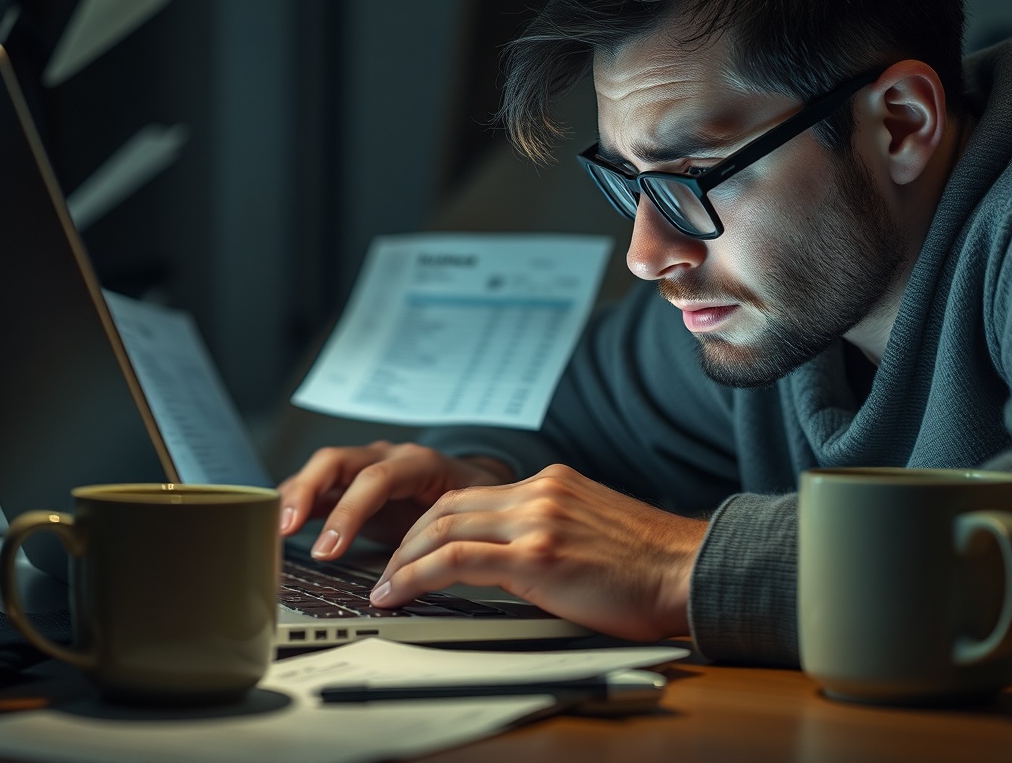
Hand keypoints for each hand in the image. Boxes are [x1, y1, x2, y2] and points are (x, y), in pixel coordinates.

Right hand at [278, 441, 512, 559]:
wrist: (476, 482)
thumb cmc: (474, 498)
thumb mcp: (472, 511)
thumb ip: (452, 531)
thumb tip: (437, 566)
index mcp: (418, 462)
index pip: (376, 477)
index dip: (349, 512)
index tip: (329, 550)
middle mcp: (385, 457)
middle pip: (335, 462)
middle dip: (306, 494)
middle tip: (284, 531)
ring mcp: (364, 467)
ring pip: (319, 472)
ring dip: (292, 498)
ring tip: (270, 531)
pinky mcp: (350, 485)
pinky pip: (315, 489)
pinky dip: (293, 505)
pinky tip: (275, 528)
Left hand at [369, 464, 706, 640]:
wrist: (690, 570)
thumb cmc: (649, 564)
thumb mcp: (589, 531)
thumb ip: (546, 532)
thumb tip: (508, 560)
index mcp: (551, 484)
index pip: (470, 496)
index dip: (429, 523)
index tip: (411, 547)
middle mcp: (539, 492)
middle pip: (447, 505)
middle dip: (407, 539)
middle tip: (387, 567)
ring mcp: (537, 519)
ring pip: (444, 527)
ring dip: (404, 558)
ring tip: (385, 585)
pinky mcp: (538, 554)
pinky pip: (458, 560)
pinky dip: (417, 575)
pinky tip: (398, 592)